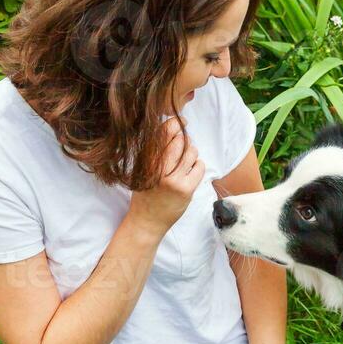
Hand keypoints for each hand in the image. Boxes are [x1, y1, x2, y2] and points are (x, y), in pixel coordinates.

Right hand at [128, 116, 204, 236]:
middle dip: (184, 137)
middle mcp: (159, 169)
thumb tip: (173, 129)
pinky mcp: (186, 189)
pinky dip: (198, 165)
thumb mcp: (142, 169)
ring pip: (192, 152)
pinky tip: (190, 171)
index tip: (180, 122)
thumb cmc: (144, 194)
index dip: (175, 124)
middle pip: (180, 140)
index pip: (163, 133)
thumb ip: (154, 151)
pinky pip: (200, 167)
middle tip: (184, 142)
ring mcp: (174, 179)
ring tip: (185, 161)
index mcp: (146, 161)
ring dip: (192, 152)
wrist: (146, 221)